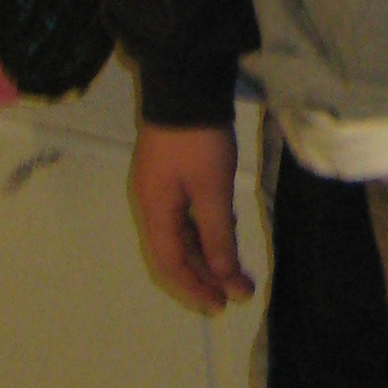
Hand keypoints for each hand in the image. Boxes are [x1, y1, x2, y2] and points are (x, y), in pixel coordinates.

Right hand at [129, 120, 252, 314]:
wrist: (187, 82)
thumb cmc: (198, 141)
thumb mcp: (212, 189)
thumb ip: (217, 235)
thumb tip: (225, 277)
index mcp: (155, 212)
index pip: (171, 264)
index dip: (196, 288)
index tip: (223, 304)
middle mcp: (153, 204)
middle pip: (175, 252)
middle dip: (204, 274)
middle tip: (234, 292)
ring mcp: (162, 186)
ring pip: (183, 233)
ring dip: (207, 252)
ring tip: (234, 269)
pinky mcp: (175, 171)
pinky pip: (188, 213)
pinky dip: (206, 228)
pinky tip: (226, 231)